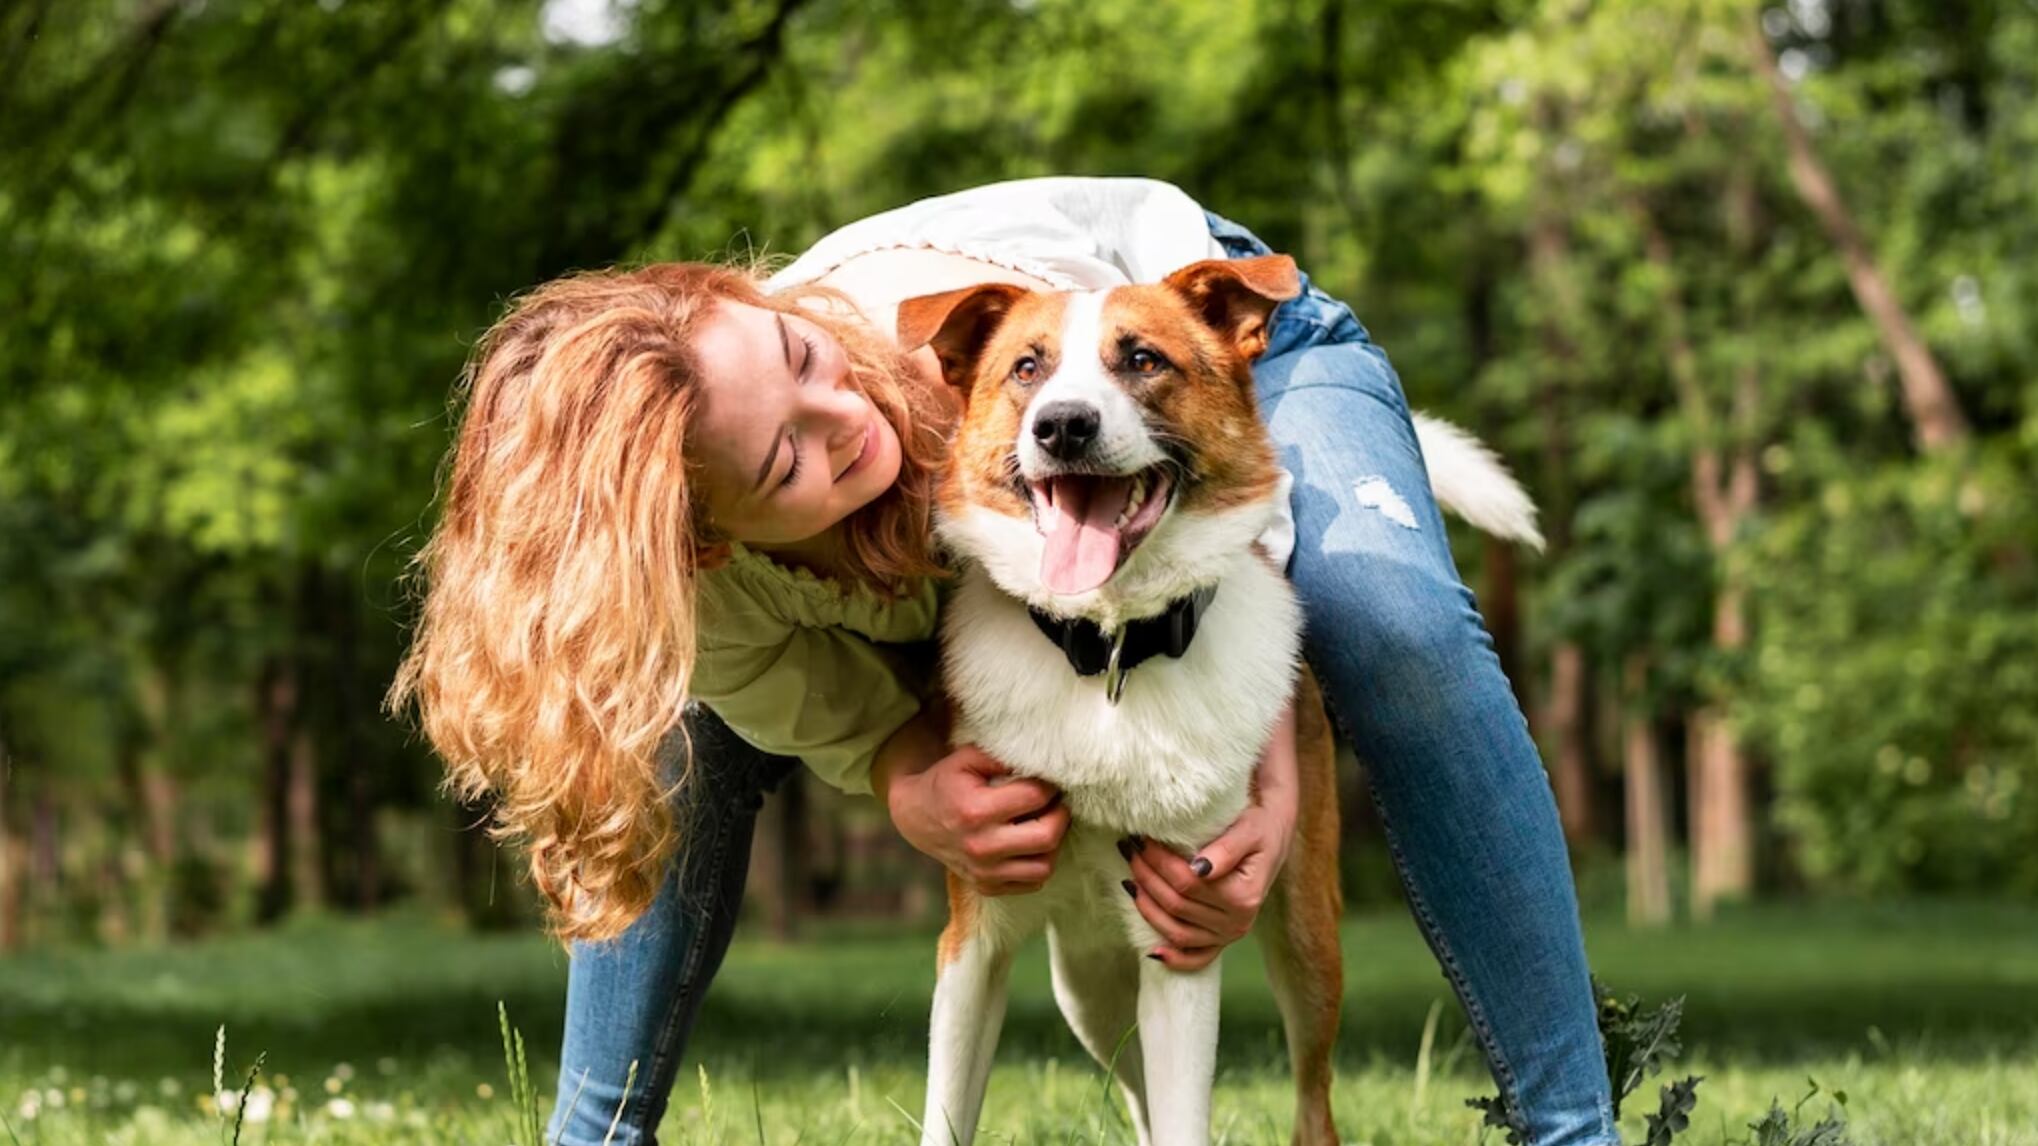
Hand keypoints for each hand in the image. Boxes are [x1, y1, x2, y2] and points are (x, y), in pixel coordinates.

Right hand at [885, 744, 1068, 894]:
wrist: (917, 817)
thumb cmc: (947, 783)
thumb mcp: (966, 758)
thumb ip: (1001, 756)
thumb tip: (1039, 762)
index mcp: (976, 811)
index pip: (1035, 797)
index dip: (1048, 786)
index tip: (1046, 782)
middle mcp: (981, 847)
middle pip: (1047, 836)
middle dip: (1060, 815)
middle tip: (1055, 803)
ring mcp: (984, 872)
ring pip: (1045, 866)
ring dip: (1052, 843)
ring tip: (1044, 824)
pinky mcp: (987, 887)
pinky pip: (1032, 882)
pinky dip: (1038, 864)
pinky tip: (1029, 844)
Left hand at [1122, 800, 1295, 970]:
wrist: (1272, 837)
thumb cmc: (1259, 829)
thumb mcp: (1249, 830)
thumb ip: (1226, 850)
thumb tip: (1199, 869)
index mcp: (1243, 896)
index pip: (1187, 882)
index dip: (1158, 861)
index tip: (1140, 838)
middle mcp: (1238, 922)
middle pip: (1177, 905)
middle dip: (1147, 877)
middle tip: (1128, 849)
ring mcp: (1229, 936)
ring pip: (1177, 931)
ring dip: (1147, 908)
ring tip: (1129, 879)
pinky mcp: (1222, 941)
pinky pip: (1197, 958)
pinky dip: (1175, 959)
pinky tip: (1153, 952)